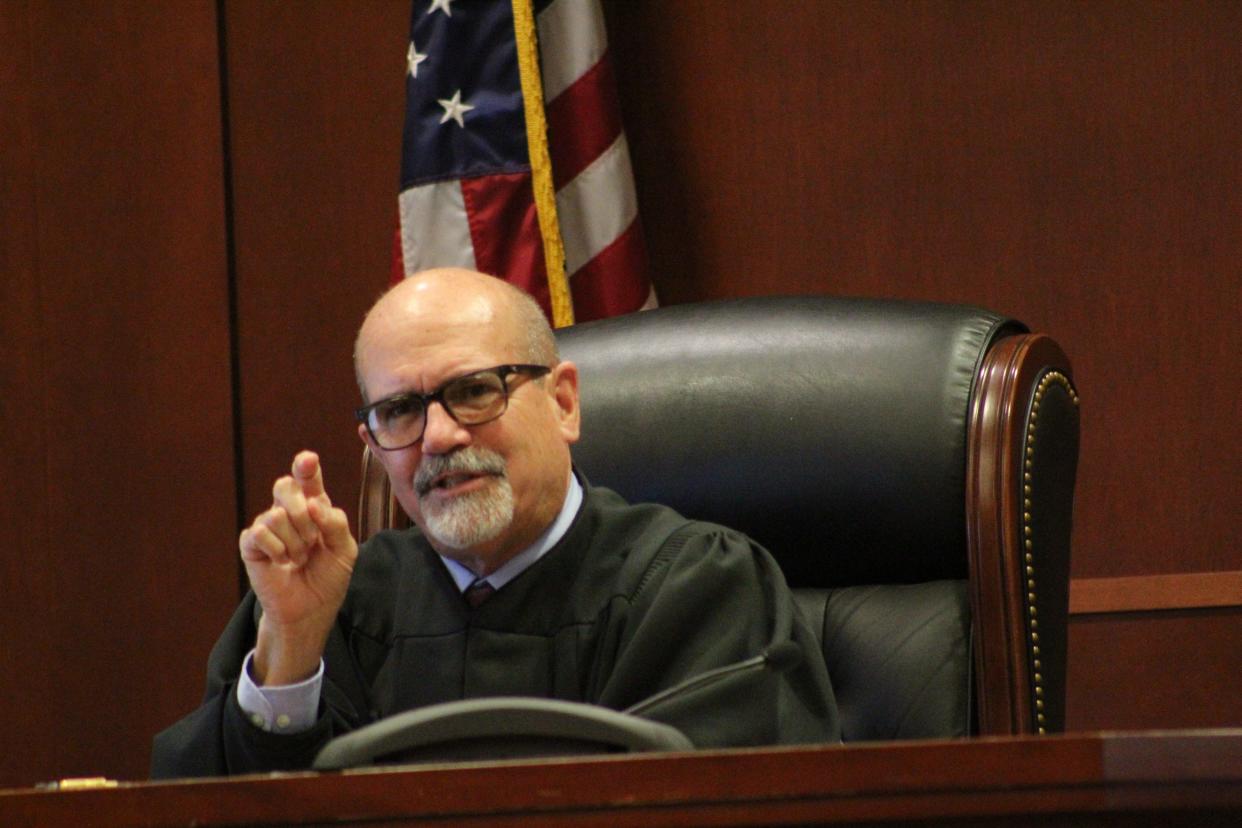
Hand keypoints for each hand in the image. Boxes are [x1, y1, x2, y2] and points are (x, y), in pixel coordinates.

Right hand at [239, 450, 357, 684]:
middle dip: (303, 513)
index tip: (307, 461)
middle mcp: (289, 511)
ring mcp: (268, 526)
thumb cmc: (328, 577)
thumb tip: (314, 503)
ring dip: (295, 542)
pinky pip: (260, 532)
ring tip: (299, 559)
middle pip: (285, 486)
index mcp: (314, 506)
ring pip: (276, 514)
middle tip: (313, 539)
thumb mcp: (344, 550)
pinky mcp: (252, 544)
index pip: (307, 478)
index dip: (305, 467)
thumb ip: (335, 523)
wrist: (310, 609)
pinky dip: (277, 549)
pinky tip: (282, 562)